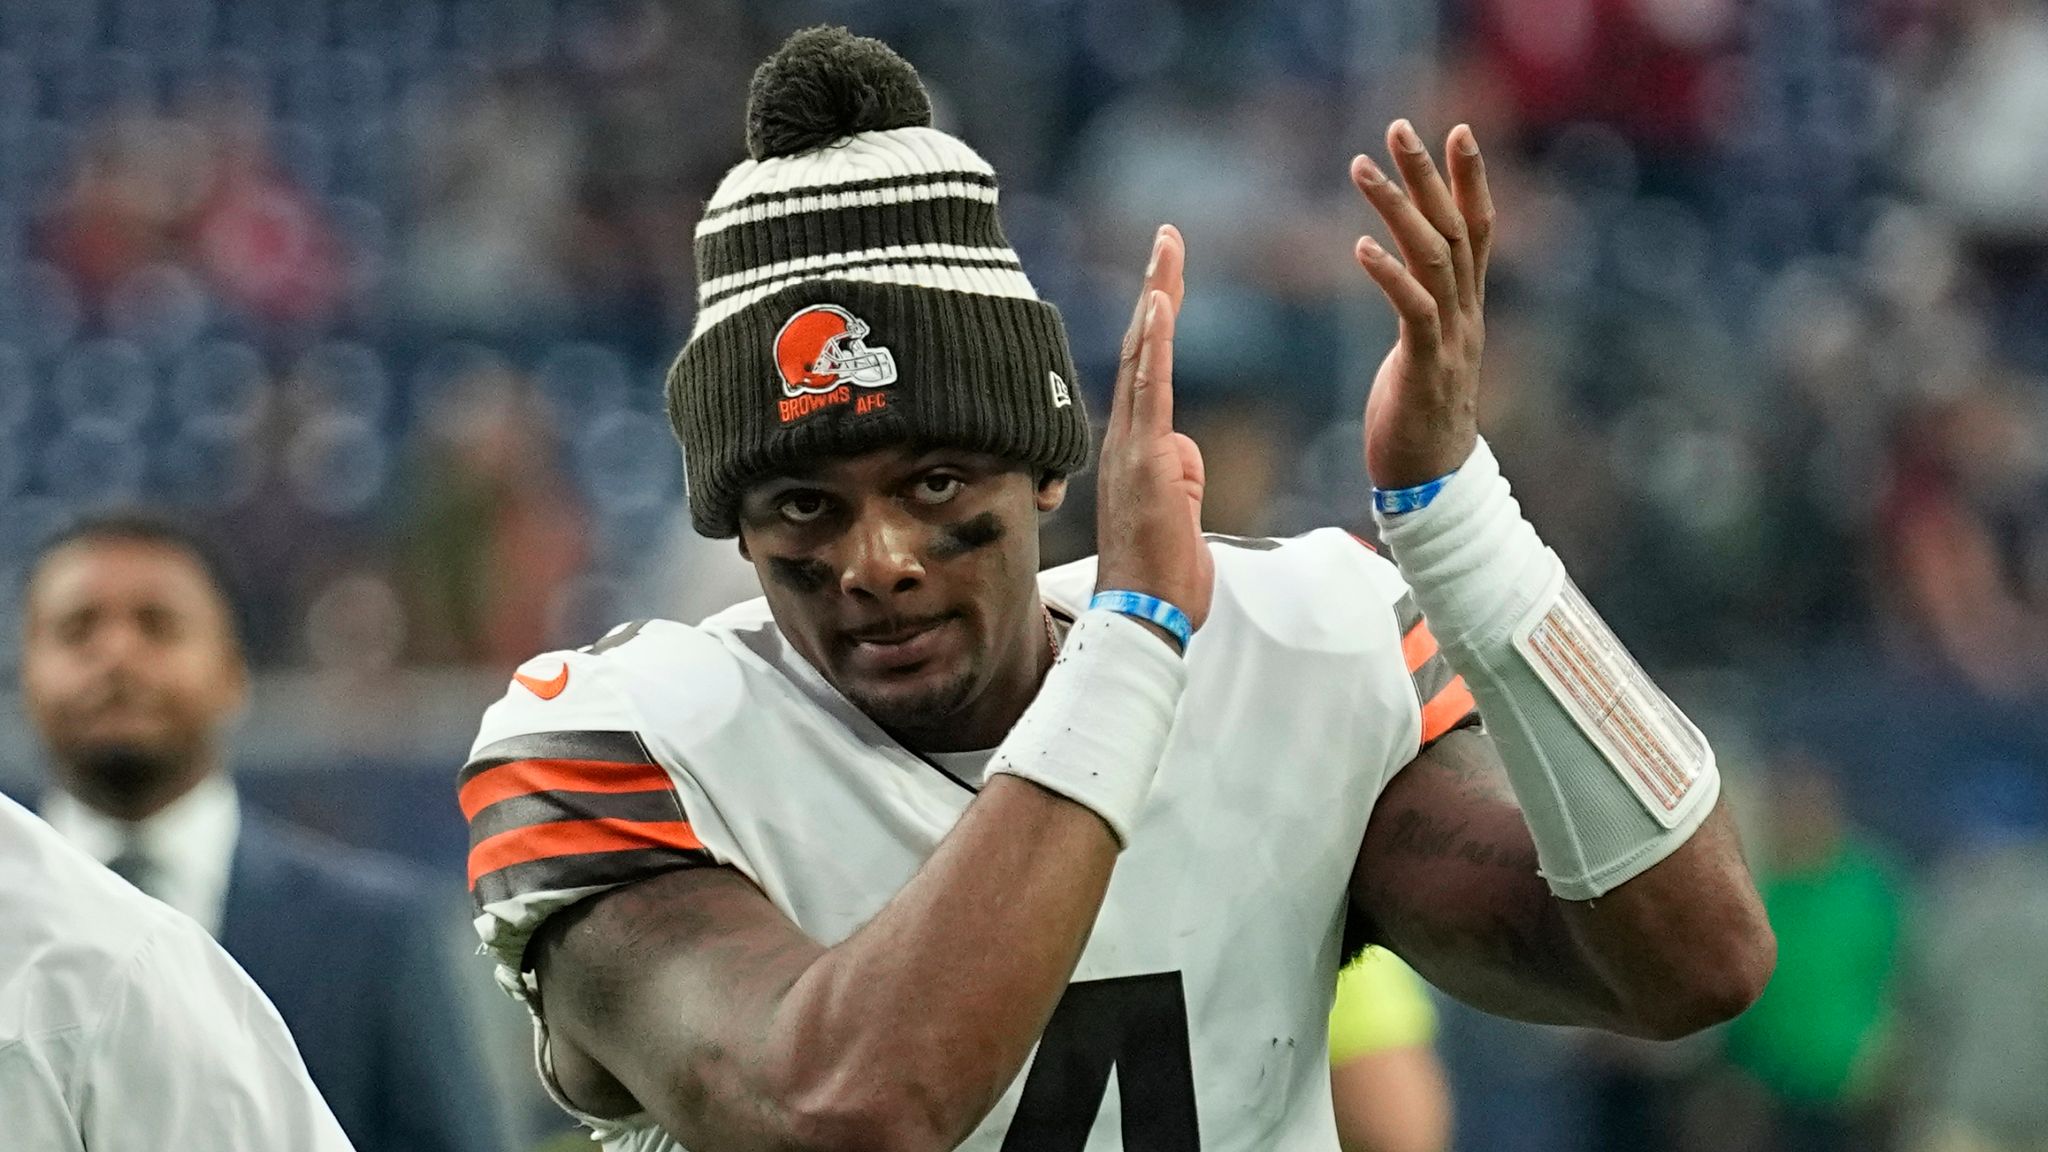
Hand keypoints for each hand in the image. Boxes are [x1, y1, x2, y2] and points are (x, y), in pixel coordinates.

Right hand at [1094, 224, 1211, 635]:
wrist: (1142, 616)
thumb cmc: (1162, 578)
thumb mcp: (1181, 514)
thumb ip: (1181, 476)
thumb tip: (1184, 452)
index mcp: (1135, 451)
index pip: (1149, 372)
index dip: (1158, 322)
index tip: (1168, 278)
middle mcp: (1125, 439)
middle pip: (1144, 349)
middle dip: (1157, 290)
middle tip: (1168, 239)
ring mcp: (1131, 447)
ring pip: (1145, 357)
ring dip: (1158, 299)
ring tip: (1168, 250)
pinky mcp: (1145, 459)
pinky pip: (1151, 388)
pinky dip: (1156, 342)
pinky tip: (1162, 301)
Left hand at [1352, 120, 1495, 490]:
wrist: (1433, 483)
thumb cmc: (1419, 416)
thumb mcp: (1423, 349)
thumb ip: (1422, 309)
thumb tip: (1408, 279)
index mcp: (1465, 307)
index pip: (1476, 229)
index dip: (1469, 179)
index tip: (1457, 131)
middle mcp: (1466, 314)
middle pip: (1456, 229)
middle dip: (1430, 175)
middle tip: (1400, 127)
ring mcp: (1451, 339)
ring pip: (1434, 258)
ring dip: (1397, 210)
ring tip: (1361, 169)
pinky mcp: (1425, 366)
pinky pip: (1413, 311)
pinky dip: (1389, 275)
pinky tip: (1360, 247)